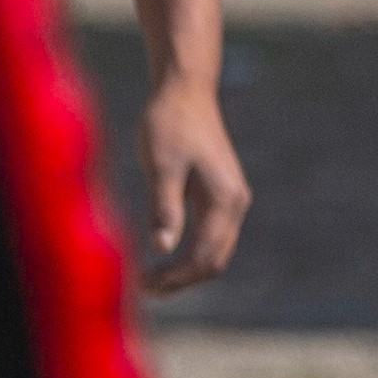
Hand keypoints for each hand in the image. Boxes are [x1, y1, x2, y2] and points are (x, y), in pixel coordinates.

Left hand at [136, 75, 250, 291]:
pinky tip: (163, 252)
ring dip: (185, 268)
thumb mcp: (161, 166)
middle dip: (182, 280)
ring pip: (215, 250)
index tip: (143, 284)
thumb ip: (164, 208)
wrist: (185, 90)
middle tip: (143, 288)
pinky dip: (189, 251)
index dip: (175, 278)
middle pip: (215, 260)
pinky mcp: (219, 193)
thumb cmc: (169, 124)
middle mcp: (234, 203)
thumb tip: (162, 248)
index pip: (204, 256)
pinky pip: (210, 235)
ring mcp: (230, 198)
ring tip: (151, 277)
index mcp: (224, 199)